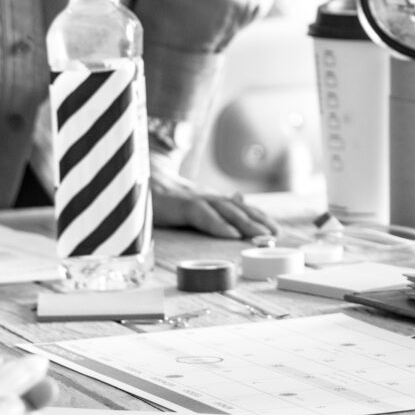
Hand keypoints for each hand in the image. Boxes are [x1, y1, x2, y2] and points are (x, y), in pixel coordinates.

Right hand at [149, 151, 275, 239]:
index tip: (276, 228)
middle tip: (276, 233)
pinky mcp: (180, 204)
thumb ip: (214, 203)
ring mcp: (193, 198)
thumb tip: (240, 200)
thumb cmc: (163, 196)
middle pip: (237, 209)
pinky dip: (218, 225)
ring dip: (246, 223)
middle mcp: (205, 196)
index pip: (238, 207)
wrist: (138, 179)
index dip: (258, 216)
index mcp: (208, 198)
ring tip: (262, 235)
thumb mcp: (191, 201)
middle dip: (258, 221)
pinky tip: (231, 234)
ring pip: (225, 210)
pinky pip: (202, 215)